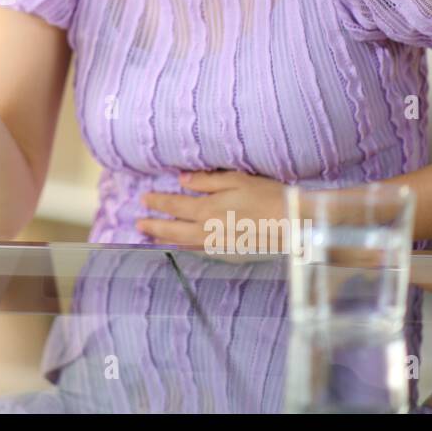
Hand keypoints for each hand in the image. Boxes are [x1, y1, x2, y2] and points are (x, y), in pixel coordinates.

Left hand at [137, 169, 290, 252]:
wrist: (292, 223)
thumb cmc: (267, 196)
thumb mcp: (236, 179)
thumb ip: (207, 180)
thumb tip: (182, 179)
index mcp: (207, 209)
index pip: (174, 206)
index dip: (157, 202)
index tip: (143, 199)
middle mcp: (208, 230)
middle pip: (173, 229)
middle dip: (154, 225)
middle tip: (138, 223)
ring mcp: (218, 244)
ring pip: (184, 243)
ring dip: (165, 239)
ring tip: (151, 237)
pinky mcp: (229, 251)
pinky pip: (200, 251)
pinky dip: (186, 249)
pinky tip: (182, 247)